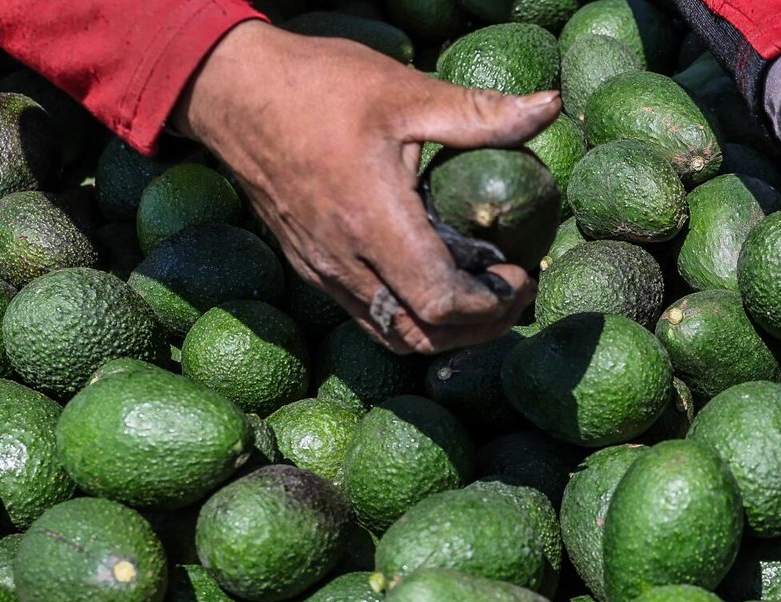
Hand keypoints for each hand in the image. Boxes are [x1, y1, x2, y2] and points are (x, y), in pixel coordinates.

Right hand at [174, 21, 559, 352]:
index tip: (519, 274)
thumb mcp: (406, 92)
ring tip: (481, 301)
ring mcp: (322, 270)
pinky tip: (434, 289)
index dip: (491, 305)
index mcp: (373, 222)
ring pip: (392, 336)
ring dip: (444, 333)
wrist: (231, 91)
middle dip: (479, 329)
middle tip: (512, 296)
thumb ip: (481, 113)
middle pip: (422, 336)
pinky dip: (409, 319)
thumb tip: (549, 108)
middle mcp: (344, 260)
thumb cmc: (318, 86)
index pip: (441, 303)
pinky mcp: (310, 268)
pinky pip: (366, 317)